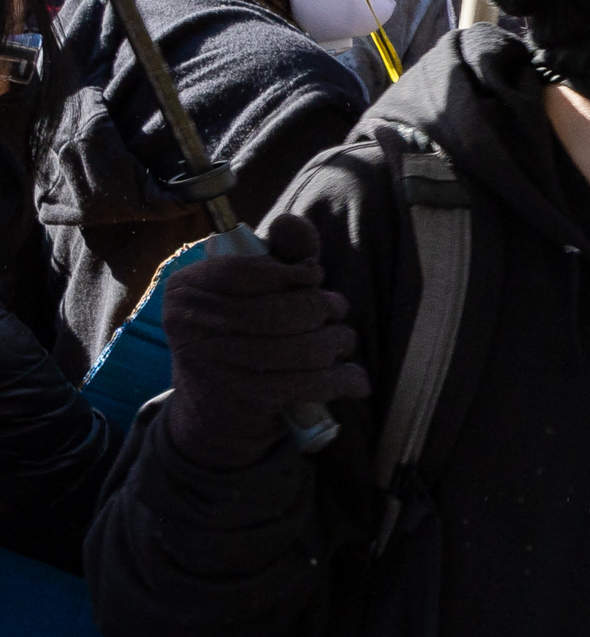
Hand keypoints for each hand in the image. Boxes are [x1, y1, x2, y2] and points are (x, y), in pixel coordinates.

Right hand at [160, 212, 367, 468]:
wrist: (215, 414)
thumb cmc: (243, 339)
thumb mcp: (255, 293)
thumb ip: (280, 257)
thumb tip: (292, 222)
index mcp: (187, 287)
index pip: (254, 268)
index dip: (297, 272)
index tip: (314, 278)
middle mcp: (190, 323)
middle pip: (286, 308)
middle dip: (326, 309)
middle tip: (337, 314)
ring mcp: (212, 362)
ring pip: (303, 345)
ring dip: (337, 343)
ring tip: (342, 343)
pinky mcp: (240, 397)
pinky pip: (308, 381)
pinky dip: (341, 379)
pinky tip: (355, 380)